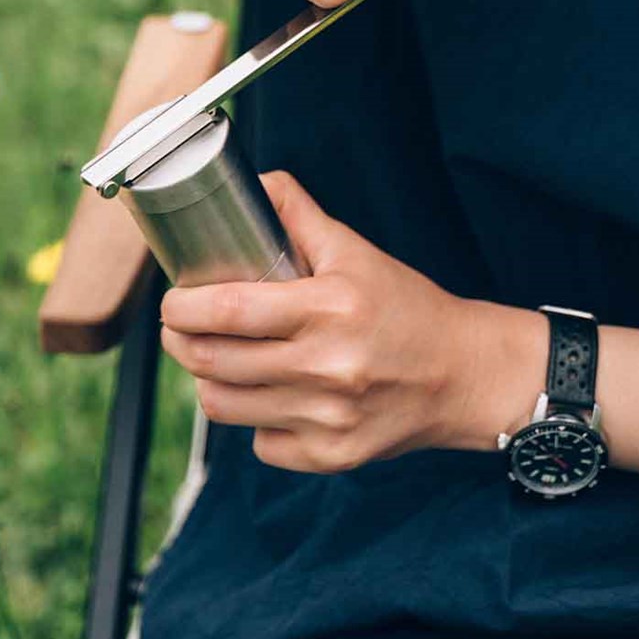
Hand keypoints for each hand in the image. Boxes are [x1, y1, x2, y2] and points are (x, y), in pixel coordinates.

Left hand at [160, 172, 542, 472]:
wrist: (464, 375)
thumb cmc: (404, 307)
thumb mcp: (355, 252)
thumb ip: (298, 215)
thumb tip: (255, 183)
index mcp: (330, 308)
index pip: (227, 309)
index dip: (182, 307)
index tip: (173, 300)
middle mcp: (328, 367)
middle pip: (212, 361)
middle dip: (179, 342)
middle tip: (179, 328)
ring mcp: (329, 417)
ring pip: (223, 406)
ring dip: (209, 380)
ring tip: (219, 359)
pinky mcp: (332, 455)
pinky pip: (259, 442)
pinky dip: (255, 421)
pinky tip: (272, 397)